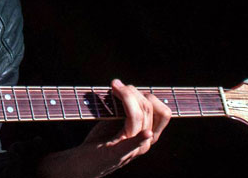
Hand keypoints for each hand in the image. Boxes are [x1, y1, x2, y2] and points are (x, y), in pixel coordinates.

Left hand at [37, 79, 171, 177]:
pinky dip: (140, 139)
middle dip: (132, 92)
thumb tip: (125, 86)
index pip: (163, 113)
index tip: (129, 87)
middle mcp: (145, 143)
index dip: (150, 96)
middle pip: (148, 109)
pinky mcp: (118, 154)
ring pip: (138, 116)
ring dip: (126, 97)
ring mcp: (133, 150)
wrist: (84, 163)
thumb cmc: (101, 140)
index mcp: (149, 135)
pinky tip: (146, 133)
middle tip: (115, 85)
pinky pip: (132, 146)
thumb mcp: (117, 122)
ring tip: (113, 88)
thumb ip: (126, 108)